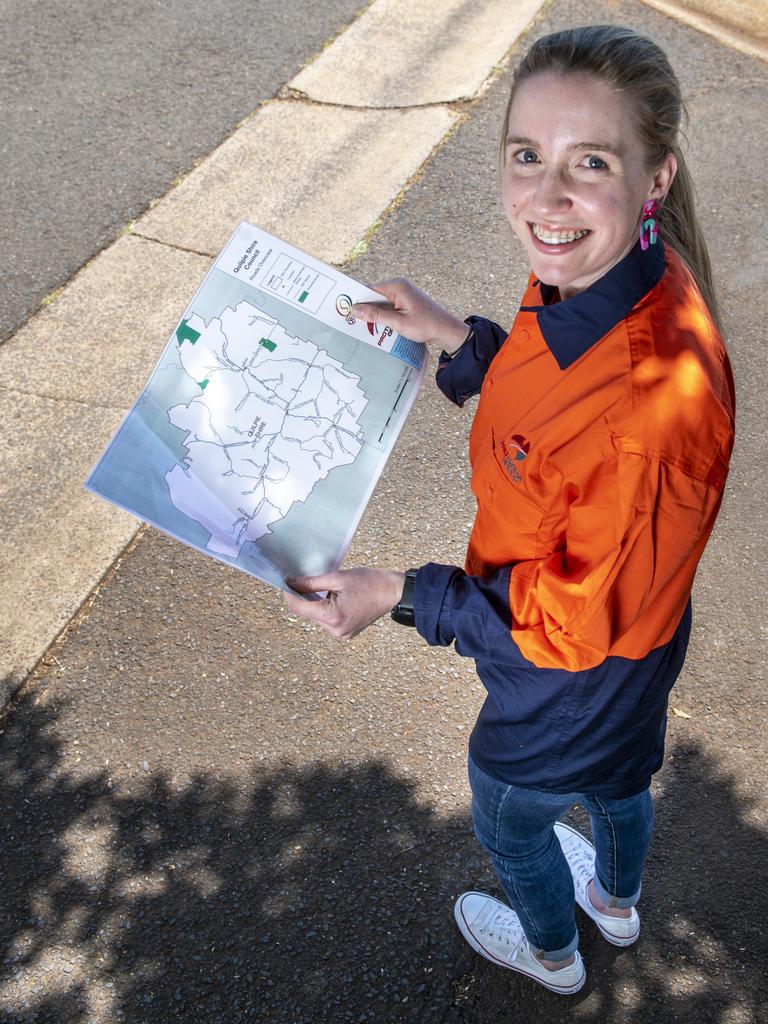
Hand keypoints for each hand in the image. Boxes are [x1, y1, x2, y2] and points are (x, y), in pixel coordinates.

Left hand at [283, 568, 405, 639]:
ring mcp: (342, 634)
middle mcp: (336, 630)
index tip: (286, 581)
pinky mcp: (346, 633)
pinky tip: (333, 597)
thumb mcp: (337, 578)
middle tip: (304, 580)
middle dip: (304, 598)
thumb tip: (291, 583)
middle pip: (307, 613)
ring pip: (317, 618)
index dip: (289, 594)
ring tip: (327, 589)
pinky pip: (327, 621)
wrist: (394, 591)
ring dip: (315, 604)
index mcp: (333, 616)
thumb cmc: (370, 582)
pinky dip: (325, 609)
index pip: (299, 607)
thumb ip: (311, 582)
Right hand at [352, 278, 468, 352]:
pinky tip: (375, 327)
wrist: (445, 330)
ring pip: (379, 303)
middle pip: (373, 296)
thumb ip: (376, 315)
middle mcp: (398, 286)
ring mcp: (402, 294)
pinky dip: (381, 316)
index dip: (356, 299)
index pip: (369, 289)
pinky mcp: (404, 302)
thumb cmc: (425, 325)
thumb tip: (356, 309)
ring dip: (373, 314)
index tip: (343, 308)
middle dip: (363, 308)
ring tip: (360, 326)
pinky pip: (387, 307)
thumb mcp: (398, 322)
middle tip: (348, 320)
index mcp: (397, 286)